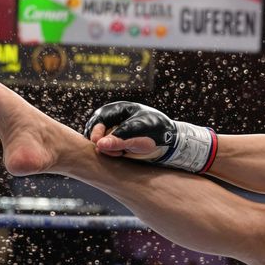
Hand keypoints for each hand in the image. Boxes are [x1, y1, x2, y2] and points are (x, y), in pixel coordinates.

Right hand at [83, 101, 216, 173]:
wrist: (170, 142)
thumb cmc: (158, 133)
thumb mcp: (140, 136)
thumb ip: (120, 140)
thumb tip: (99, 145)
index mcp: (119, 109)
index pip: (99, 120)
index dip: (97, 134)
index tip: (101, 146)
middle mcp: (113, 118)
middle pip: (94, 131)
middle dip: (102, 143)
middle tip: (115, 152)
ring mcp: (112, 129)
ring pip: (98, 141)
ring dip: (106, 149)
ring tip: (121, 154)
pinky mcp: (115, 141)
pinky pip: (104, 148)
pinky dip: (110, 153)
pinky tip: (121, 155)